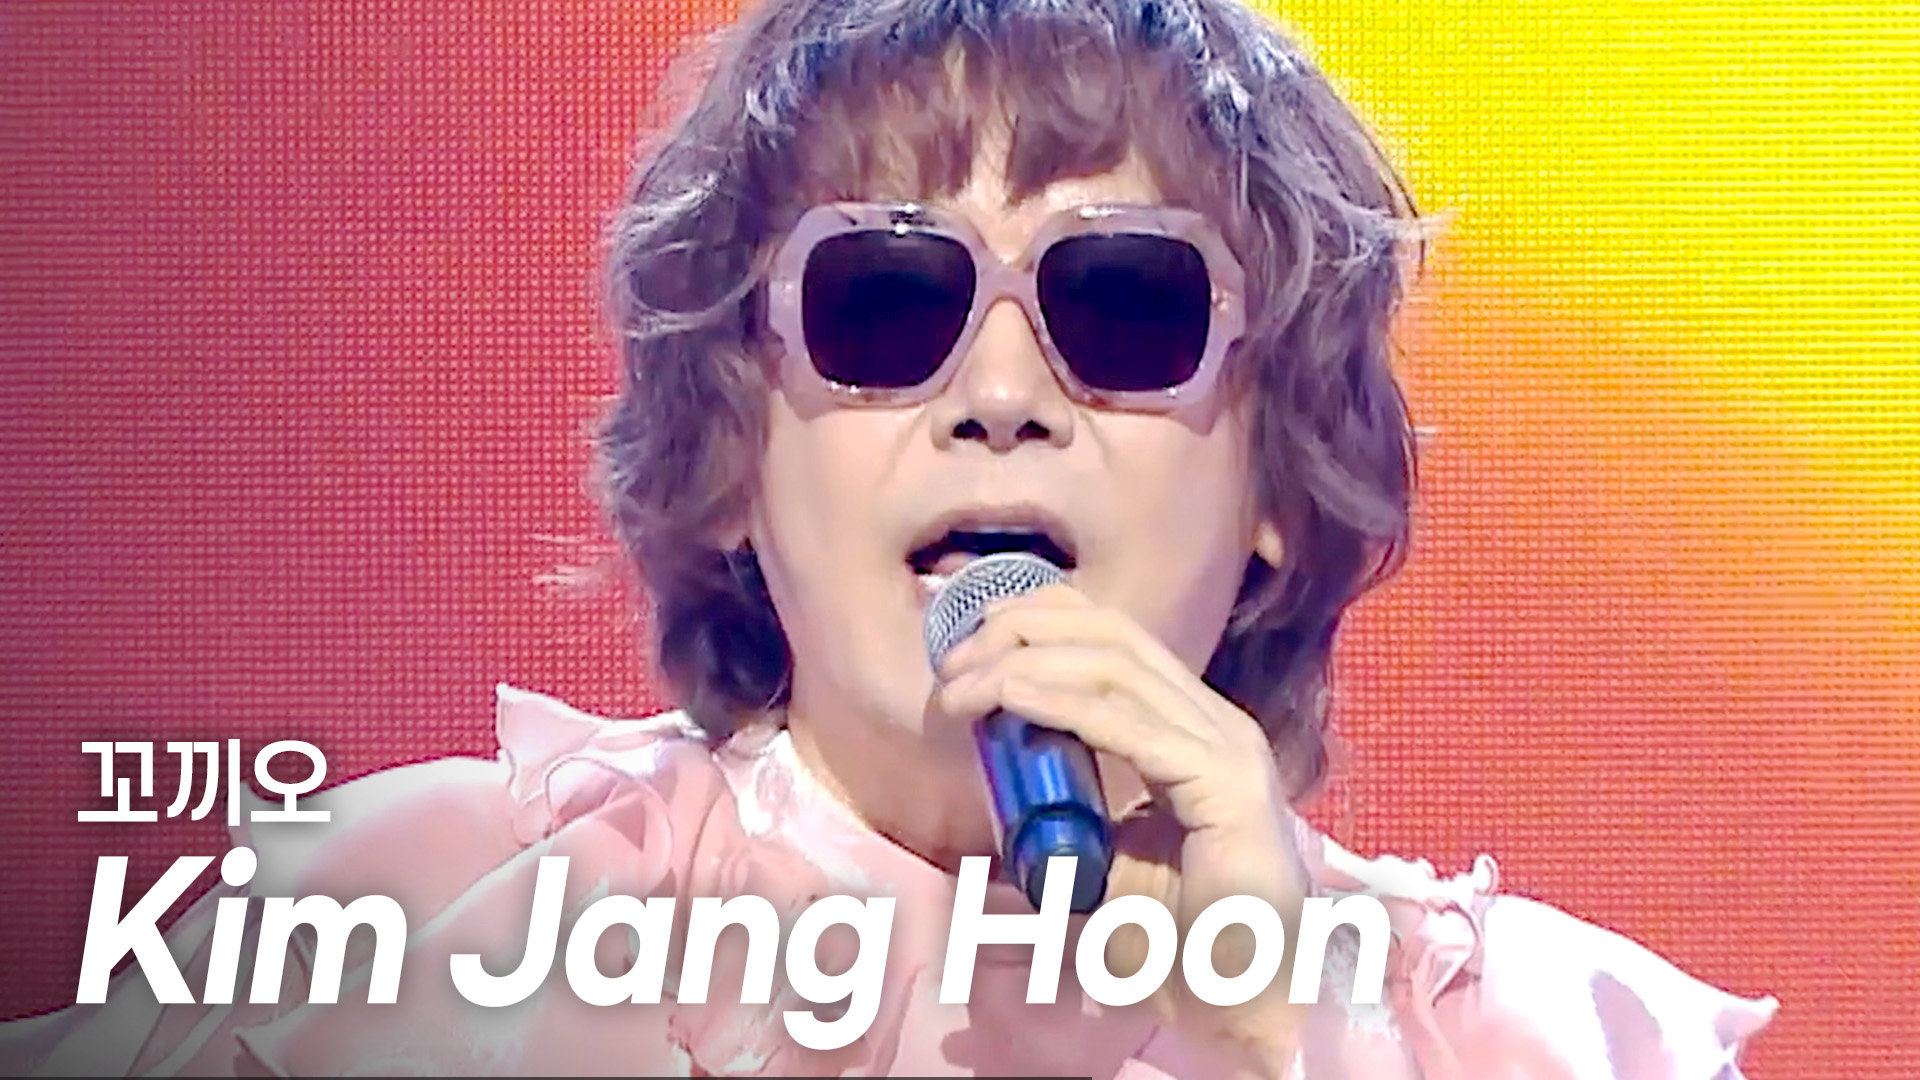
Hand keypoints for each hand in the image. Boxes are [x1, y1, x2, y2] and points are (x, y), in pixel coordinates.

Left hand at [936, 584, 1308, 1077]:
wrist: (1240, 1003)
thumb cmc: (1178, 941)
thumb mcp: (1105, 853)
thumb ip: (1071, 805)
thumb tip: (1000, 778)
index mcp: (1192, 727)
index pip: (1114, 638)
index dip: (1035, 622)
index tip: (964, 651)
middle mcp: (1215, 722)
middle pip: (1111, 634)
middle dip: (1020, 632)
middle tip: (950, 667)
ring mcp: (1227, 747)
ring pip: (1114, 667)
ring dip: (1024, 666)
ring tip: (962, 688)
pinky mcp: (1226, 784)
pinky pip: (1129, 725)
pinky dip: (1060, 702)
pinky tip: (1010, 698)